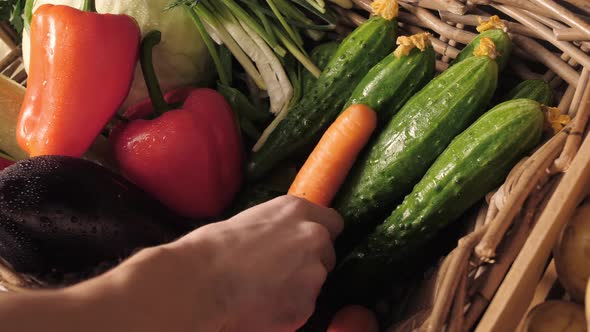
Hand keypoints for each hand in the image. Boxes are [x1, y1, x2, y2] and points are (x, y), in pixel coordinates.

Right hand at [175, 195, 343, 331]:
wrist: (204, 281)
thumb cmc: (215, 249)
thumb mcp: (253, 220)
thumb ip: (281, 228)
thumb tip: (284, 239)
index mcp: (297, 210)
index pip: (333, 222)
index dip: (320, 236)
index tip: (308, 245)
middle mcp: (313, 236)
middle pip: (328, 253)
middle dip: (311, 263)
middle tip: (280, 272)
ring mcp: (314, 270)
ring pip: (316, 281)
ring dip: (299, 286)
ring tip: (265, 290)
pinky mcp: (307, 303)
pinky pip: (304, 306)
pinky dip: (289, 309)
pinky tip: (264, 304)